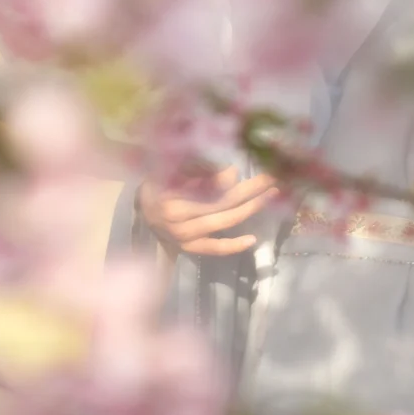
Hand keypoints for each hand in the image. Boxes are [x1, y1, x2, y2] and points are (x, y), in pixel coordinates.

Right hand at [139, 165, 277, 256]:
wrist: (140, 212)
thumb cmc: (157, 184)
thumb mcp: (169, 169)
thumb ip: (197, 169)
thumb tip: (232, 173)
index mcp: (173, 195)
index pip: (210, 187)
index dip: (232, 178)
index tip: (251, 166)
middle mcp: (180, 219)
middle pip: (223, 202)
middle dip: (250, 189)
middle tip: (273, 176)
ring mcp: (185, 237)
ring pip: (223, 223)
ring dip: (250, 208)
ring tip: (271, 195)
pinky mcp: (189, 248)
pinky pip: (214, 249)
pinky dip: (233, 246)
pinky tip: (252, 239)